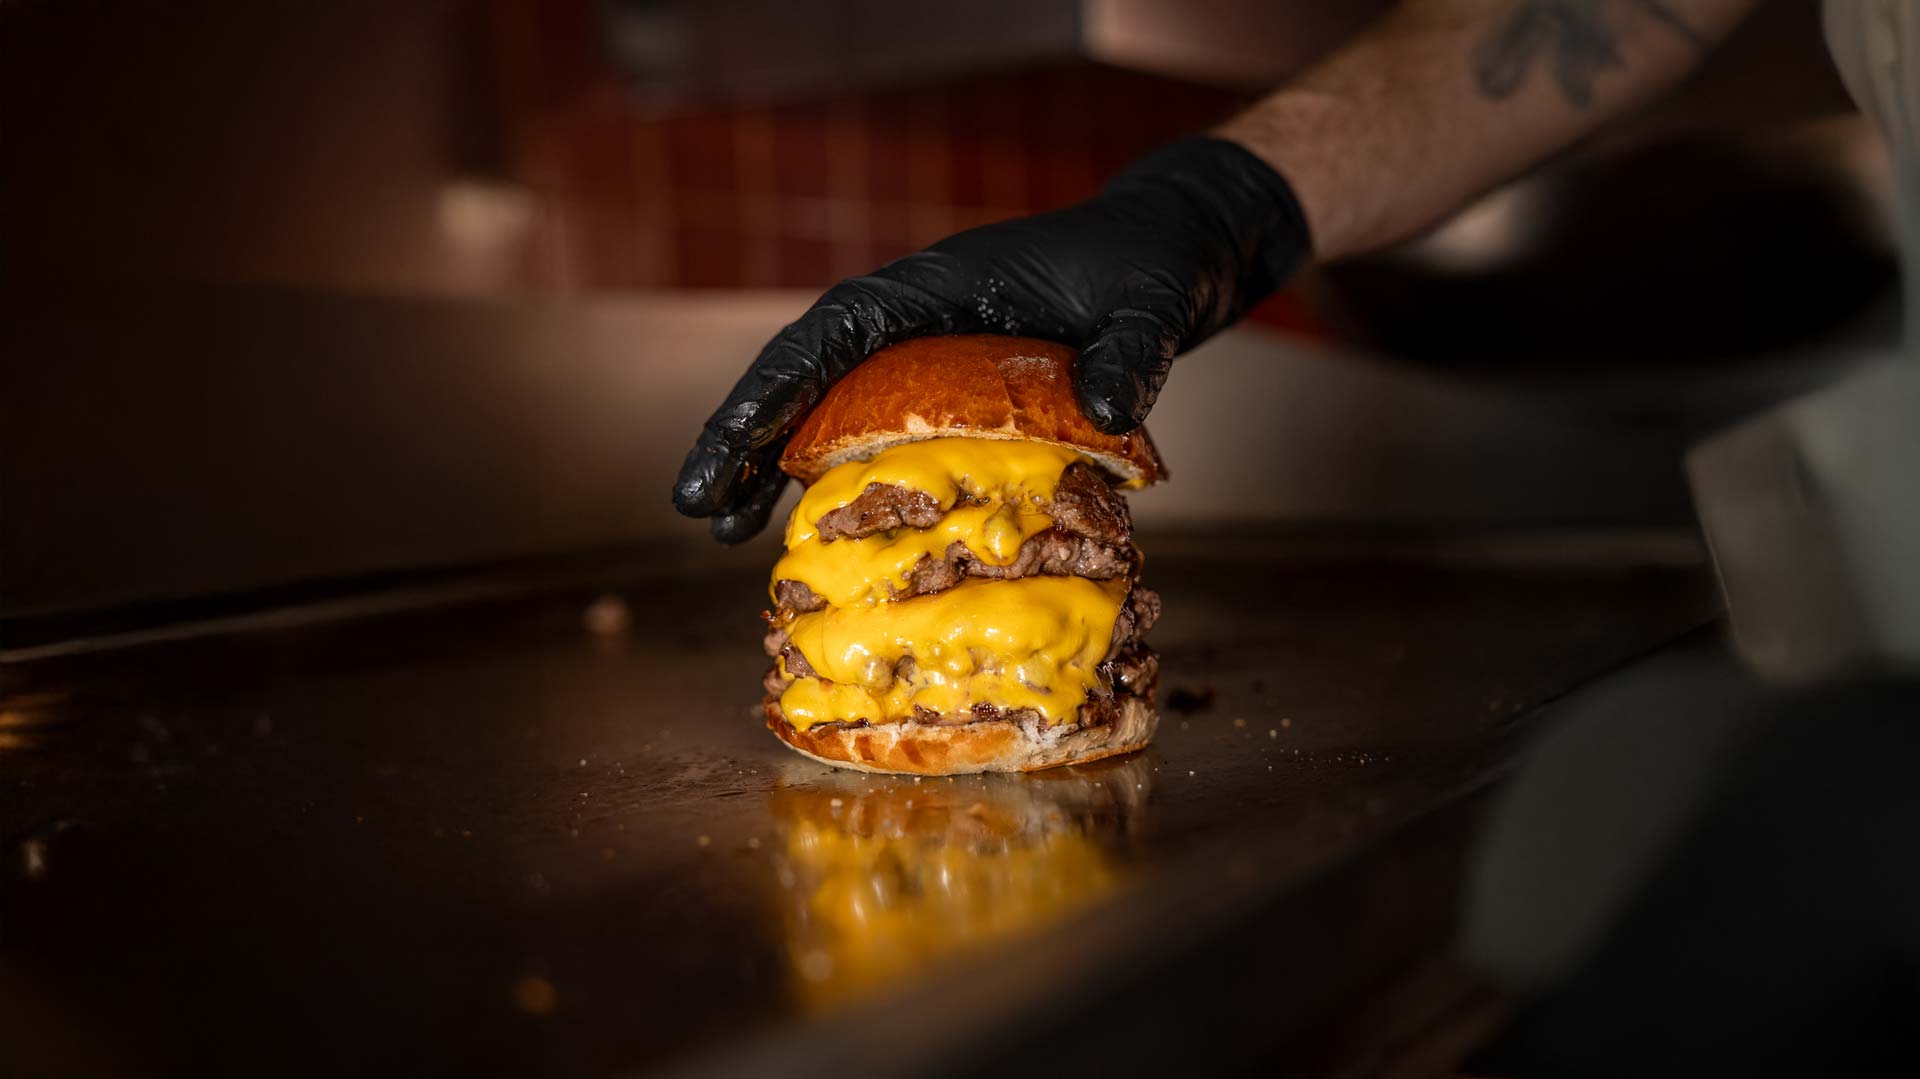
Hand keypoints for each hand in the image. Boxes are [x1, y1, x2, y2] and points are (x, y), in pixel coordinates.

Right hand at [671, 135, 1310, 542]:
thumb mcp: (1154, 302)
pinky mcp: (948, 390)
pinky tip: (811, 528)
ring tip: (723, 530)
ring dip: (773, 463)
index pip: (834, 330)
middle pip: (806, 372)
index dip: (775, 386)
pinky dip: (838, 477)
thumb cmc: (1153, 266)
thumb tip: (1111, 408)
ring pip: (827, 406)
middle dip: (745, 434)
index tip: (730, 442)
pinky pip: (875, 433)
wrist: (1173, 255)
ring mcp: (927, 354)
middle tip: (696, 506)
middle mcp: (917, 316)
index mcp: (941, 283)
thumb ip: (1134, 348)